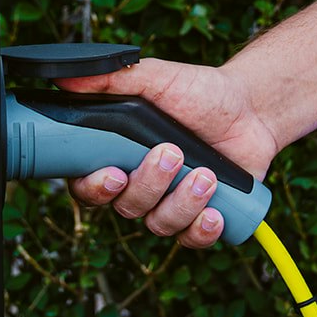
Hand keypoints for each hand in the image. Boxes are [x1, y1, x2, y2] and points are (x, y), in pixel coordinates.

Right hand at [54, 58, 280, 247]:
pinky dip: (201, 230)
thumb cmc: (198, 92)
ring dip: (182, 202)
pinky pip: (190, 239)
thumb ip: (111, 79)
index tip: (114, 174)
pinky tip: (216, 212)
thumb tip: (65, 79)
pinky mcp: (200, 218)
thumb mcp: (156, 78)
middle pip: (126, 206)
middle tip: (173, 153)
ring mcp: (170, 204)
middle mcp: (140, 184)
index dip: (94, 188)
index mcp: (119, 155)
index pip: (88, 185)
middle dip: (149, 184)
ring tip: (207, 174)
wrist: (250, 107)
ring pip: (159, 224)